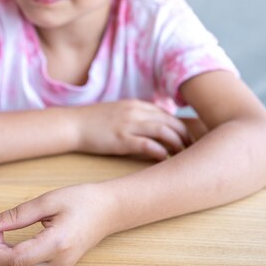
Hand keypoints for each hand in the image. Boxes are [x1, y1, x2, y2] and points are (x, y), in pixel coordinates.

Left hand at [0, 184, 110, 265]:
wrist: (110, 209)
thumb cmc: (83, 201)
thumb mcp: (48, 200)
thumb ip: (18, 215)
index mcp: (56, 244)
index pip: (15, 260)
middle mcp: (58, 261)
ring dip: (3, 258)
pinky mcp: (59, 265)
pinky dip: (15, 258)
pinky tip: (9, 241)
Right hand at [73, 100, 191, 160]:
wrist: (73, 124)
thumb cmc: (94, 122)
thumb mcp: (119, 113)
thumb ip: (137, 117)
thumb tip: (155, 131)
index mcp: (136, 105)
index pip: (167, 115)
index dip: (181, 128)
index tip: (189, 141)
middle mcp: (136, 111)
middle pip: (171, 122)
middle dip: (185, 136)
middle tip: (193, 150)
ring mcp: (129, 124)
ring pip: (163, 131)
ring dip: (177, 144)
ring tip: (183, 156)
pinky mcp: (121, 138)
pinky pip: (148, 144)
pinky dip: (160, 152)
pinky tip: (165, 160)